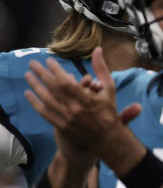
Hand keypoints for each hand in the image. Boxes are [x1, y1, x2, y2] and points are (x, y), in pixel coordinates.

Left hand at [25, 47, 141, 160]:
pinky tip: (28, 94)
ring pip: (46, 99)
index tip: (48, 61)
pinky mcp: (61, 126)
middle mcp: (75, 108)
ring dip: (35, 86)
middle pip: (53, 88)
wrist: (107, 137)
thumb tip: (98, 50)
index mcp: (87, 98)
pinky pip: (45, 113)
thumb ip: (101, 69)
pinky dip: (35, 103)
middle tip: (33, 63)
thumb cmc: (108, 110)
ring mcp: (67, 118)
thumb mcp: (109, 88)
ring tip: (28, 75)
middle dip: (41, 74)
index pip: (66, 81)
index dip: (55, 70)